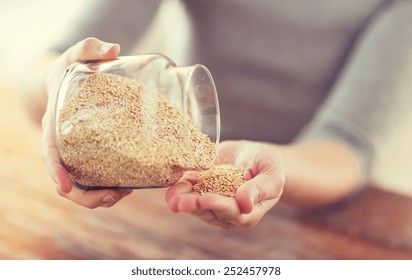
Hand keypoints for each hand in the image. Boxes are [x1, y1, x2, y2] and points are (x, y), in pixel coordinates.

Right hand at [41, 37, 131, 207]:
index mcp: (53, 126)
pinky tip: (131, 183)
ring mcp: (76, 154)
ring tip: (128, 191)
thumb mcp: (74, 56)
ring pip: (83, 187)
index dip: (56, 172)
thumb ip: (88, 48)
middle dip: (88, 196)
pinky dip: (110, 187)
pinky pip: (96, 179)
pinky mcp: (90, 156)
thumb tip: (114, 48)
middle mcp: (63, 145)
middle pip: (67, 182)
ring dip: (103, 197)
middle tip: (116, 195)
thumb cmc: (68, 71)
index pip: (49, 153)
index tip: (65, 188)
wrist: (65, 83)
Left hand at [165, 140, 284, 228]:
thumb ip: (259, 190)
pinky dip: (179, 190)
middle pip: (209, 212)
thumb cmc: (269, 166)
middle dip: (194, 206)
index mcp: (248, 212)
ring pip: (196, 206)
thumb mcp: (271, 175)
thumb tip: (244, 205)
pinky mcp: (202, 189)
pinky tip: (171, 188)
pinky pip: (189, 192)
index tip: (206, 199)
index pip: (232, 212)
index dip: (218, 206)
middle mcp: (228, 211)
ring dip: (182, 201)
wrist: (254, 155)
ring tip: (172, 197)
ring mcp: (213, 201)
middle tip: (181, 202)